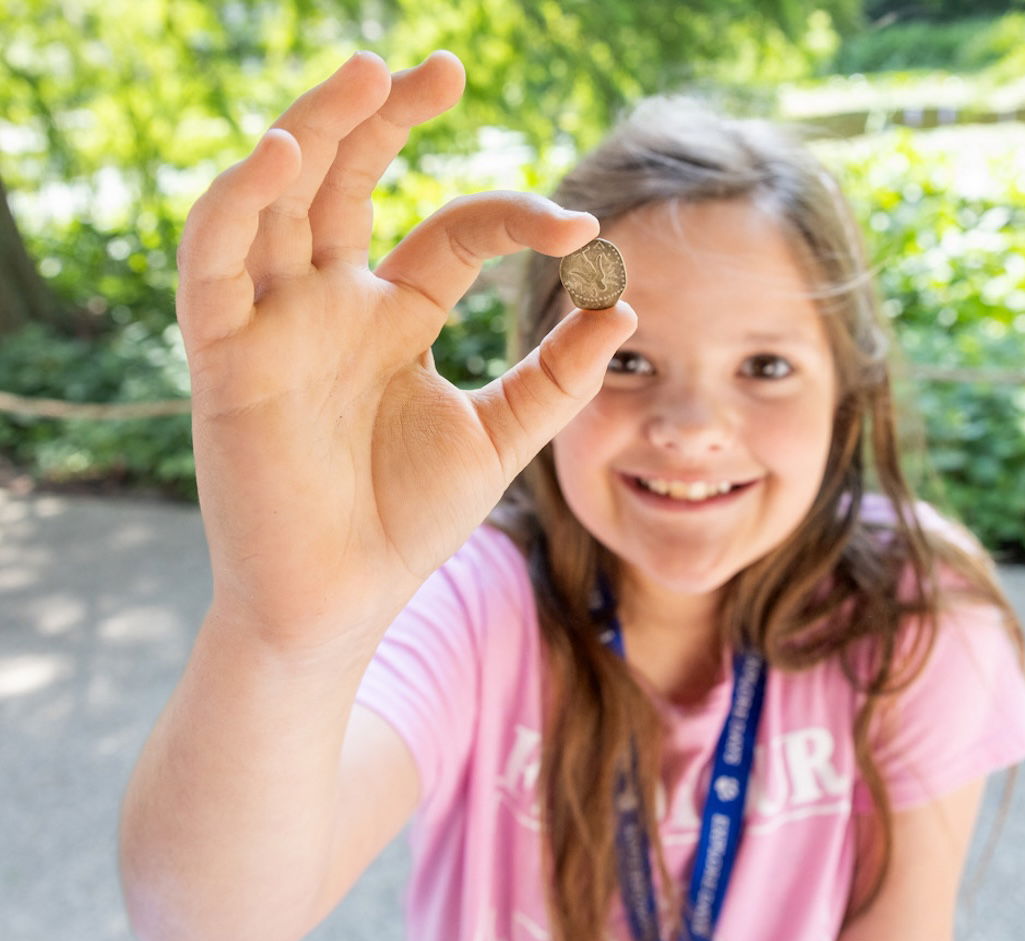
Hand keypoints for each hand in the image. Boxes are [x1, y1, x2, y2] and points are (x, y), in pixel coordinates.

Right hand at [176, 51, 634, 651]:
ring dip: (315, 131)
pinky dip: (237, 206)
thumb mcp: (499, 438)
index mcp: (396, 316)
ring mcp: (277, 324)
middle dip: (386, 118)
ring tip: (366, 75)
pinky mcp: (226, 358)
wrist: (343, 603)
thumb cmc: (407, 522)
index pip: (454, 232)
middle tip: (441, 68)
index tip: (585, 231)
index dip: (517, 219)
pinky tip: (282, 158)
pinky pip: (215, 264)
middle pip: (350, 181)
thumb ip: (558, 378)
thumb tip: (626, 304)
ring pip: (279, 199)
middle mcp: (332, 304)